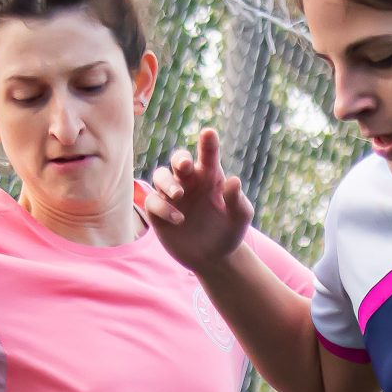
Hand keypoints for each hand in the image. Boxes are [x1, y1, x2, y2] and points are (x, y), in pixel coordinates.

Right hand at [145, 128, 252, 273]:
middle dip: (180, 159)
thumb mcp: (239, 218)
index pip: (208, 154)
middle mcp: (189, 181)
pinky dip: (162, 207)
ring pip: (160, 176)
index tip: (209, 132)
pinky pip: (152, 202)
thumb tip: (233, 180)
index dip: (207, 142)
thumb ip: (237, 200)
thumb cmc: (229, 232)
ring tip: (179, 195)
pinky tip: (178, 219)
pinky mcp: (158, 213)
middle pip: (179, 160)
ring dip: (167, 182)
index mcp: (210, 176)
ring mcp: (172, 196)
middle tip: (185, 165)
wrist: (213, 258)